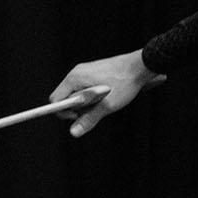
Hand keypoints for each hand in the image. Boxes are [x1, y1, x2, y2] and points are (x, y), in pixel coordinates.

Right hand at [51, 50, 166, 137]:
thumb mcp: (107, 105)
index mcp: (74, 78)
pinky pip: (85, 87)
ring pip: (77, 93)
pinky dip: (92, 95)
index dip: (64, 112)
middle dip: (78, 107)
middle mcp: (76, 72)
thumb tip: (74, 132)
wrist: (141, 65)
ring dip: (87, 102)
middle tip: (96, 108)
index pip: (56, 100)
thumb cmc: (125, 82)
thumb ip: (89, 119)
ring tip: (105, 100)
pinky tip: (107, 96)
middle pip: (66, 96)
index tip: (78, 116)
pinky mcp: (92, 72)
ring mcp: (84, 71)